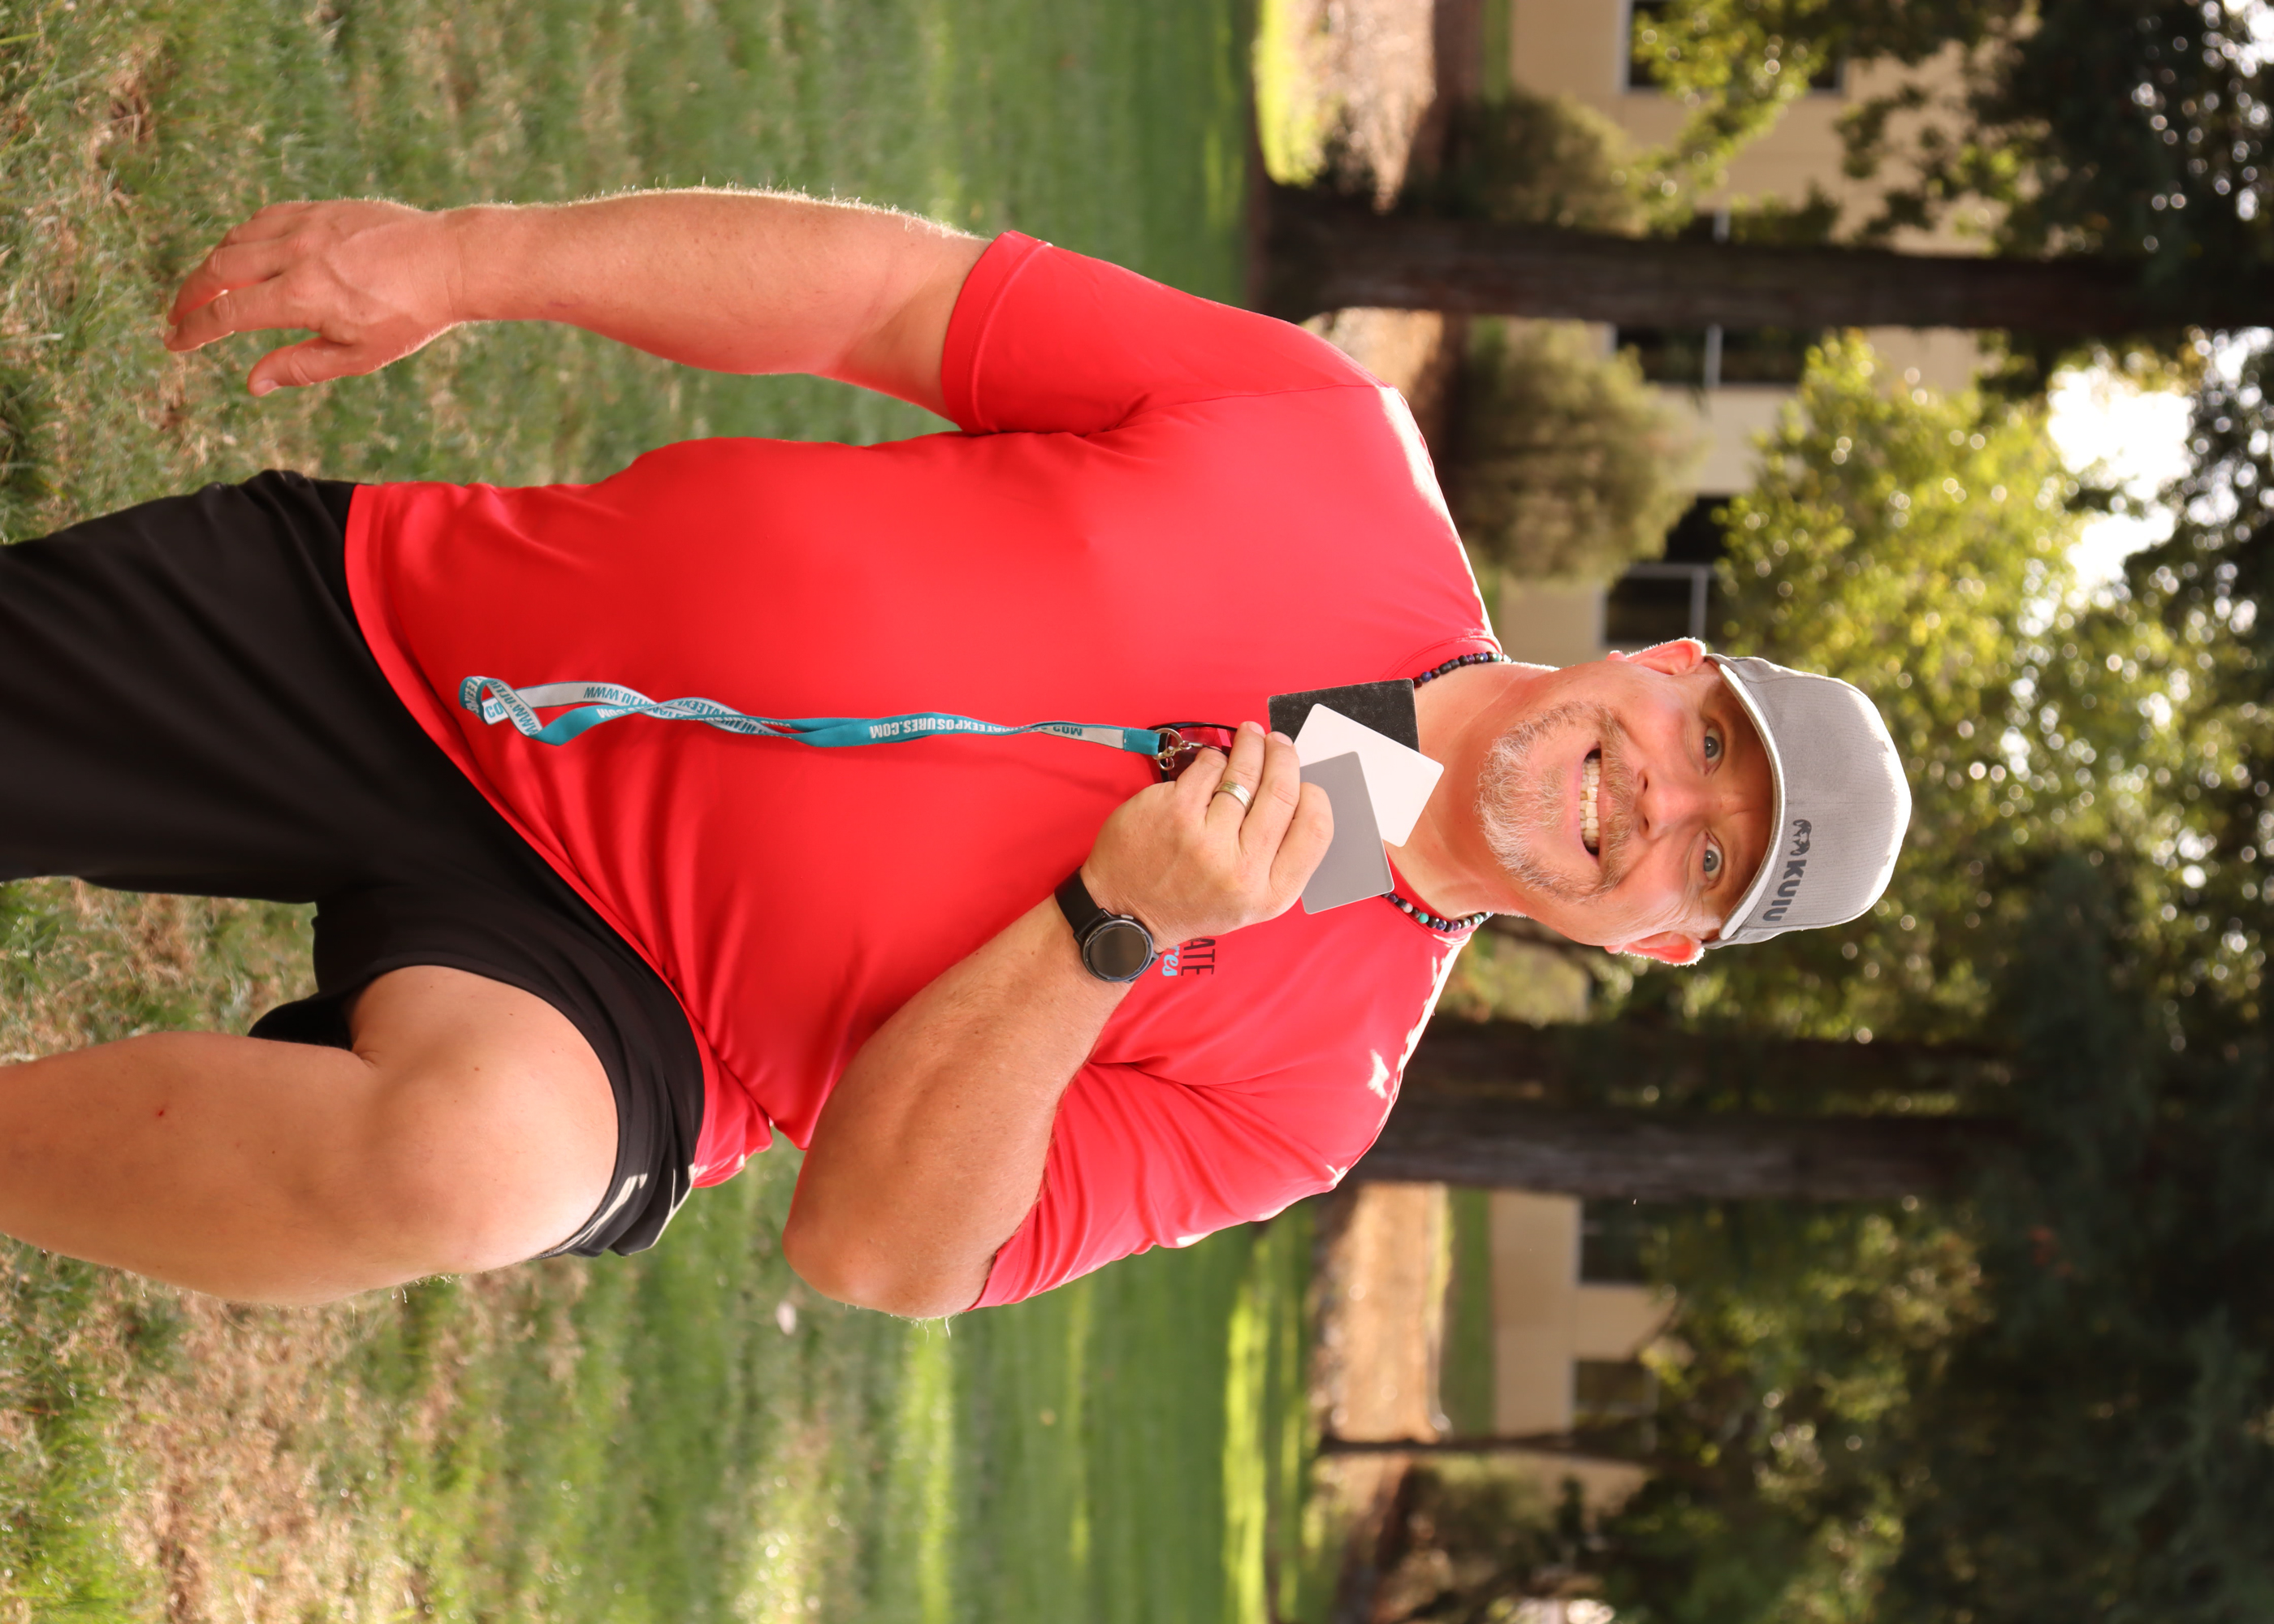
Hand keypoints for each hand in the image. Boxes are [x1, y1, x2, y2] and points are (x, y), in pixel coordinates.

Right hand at [165, 200, 463, 394]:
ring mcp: (306, 225)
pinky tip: (243, 254)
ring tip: (207, 288)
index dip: (193, 329)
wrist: (451, 261)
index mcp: (301, 296)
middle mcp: (294, 254)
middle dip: (189, 295)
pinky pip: (264, 218)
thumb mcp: (360, 355)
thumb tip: (253, 382)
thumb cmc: (411, 315)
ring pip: (236, 239)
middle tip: (178, 315)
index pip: (226, 313)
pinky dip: (243, 237)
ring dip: (212, 264)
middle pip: (217, 269)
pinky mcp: (320, 208)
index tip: (174, 341)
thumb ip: (301, 366)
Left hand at [1081, 722, 1333, 947]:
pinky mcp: (1174, 813)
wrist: (1125, 912)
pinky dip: (1214, 760)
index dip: (1314, 797)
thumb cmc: (1187, 902)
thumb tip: (1295, 795)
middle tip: (1279, 743)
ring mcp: (1205, 839)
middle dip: (1284, 758)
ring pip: (1245, 774)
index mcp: (1269, 895)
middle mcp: (1241, 870)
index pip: (1315, 830)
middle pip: (1282, 793)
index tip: (1305, 782)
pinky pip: (1208, 768)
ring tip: (1252, 736)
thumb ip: (1276, 859)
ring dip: (1252, 746)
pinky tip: (1214, 762)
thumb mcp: (1247, 903)